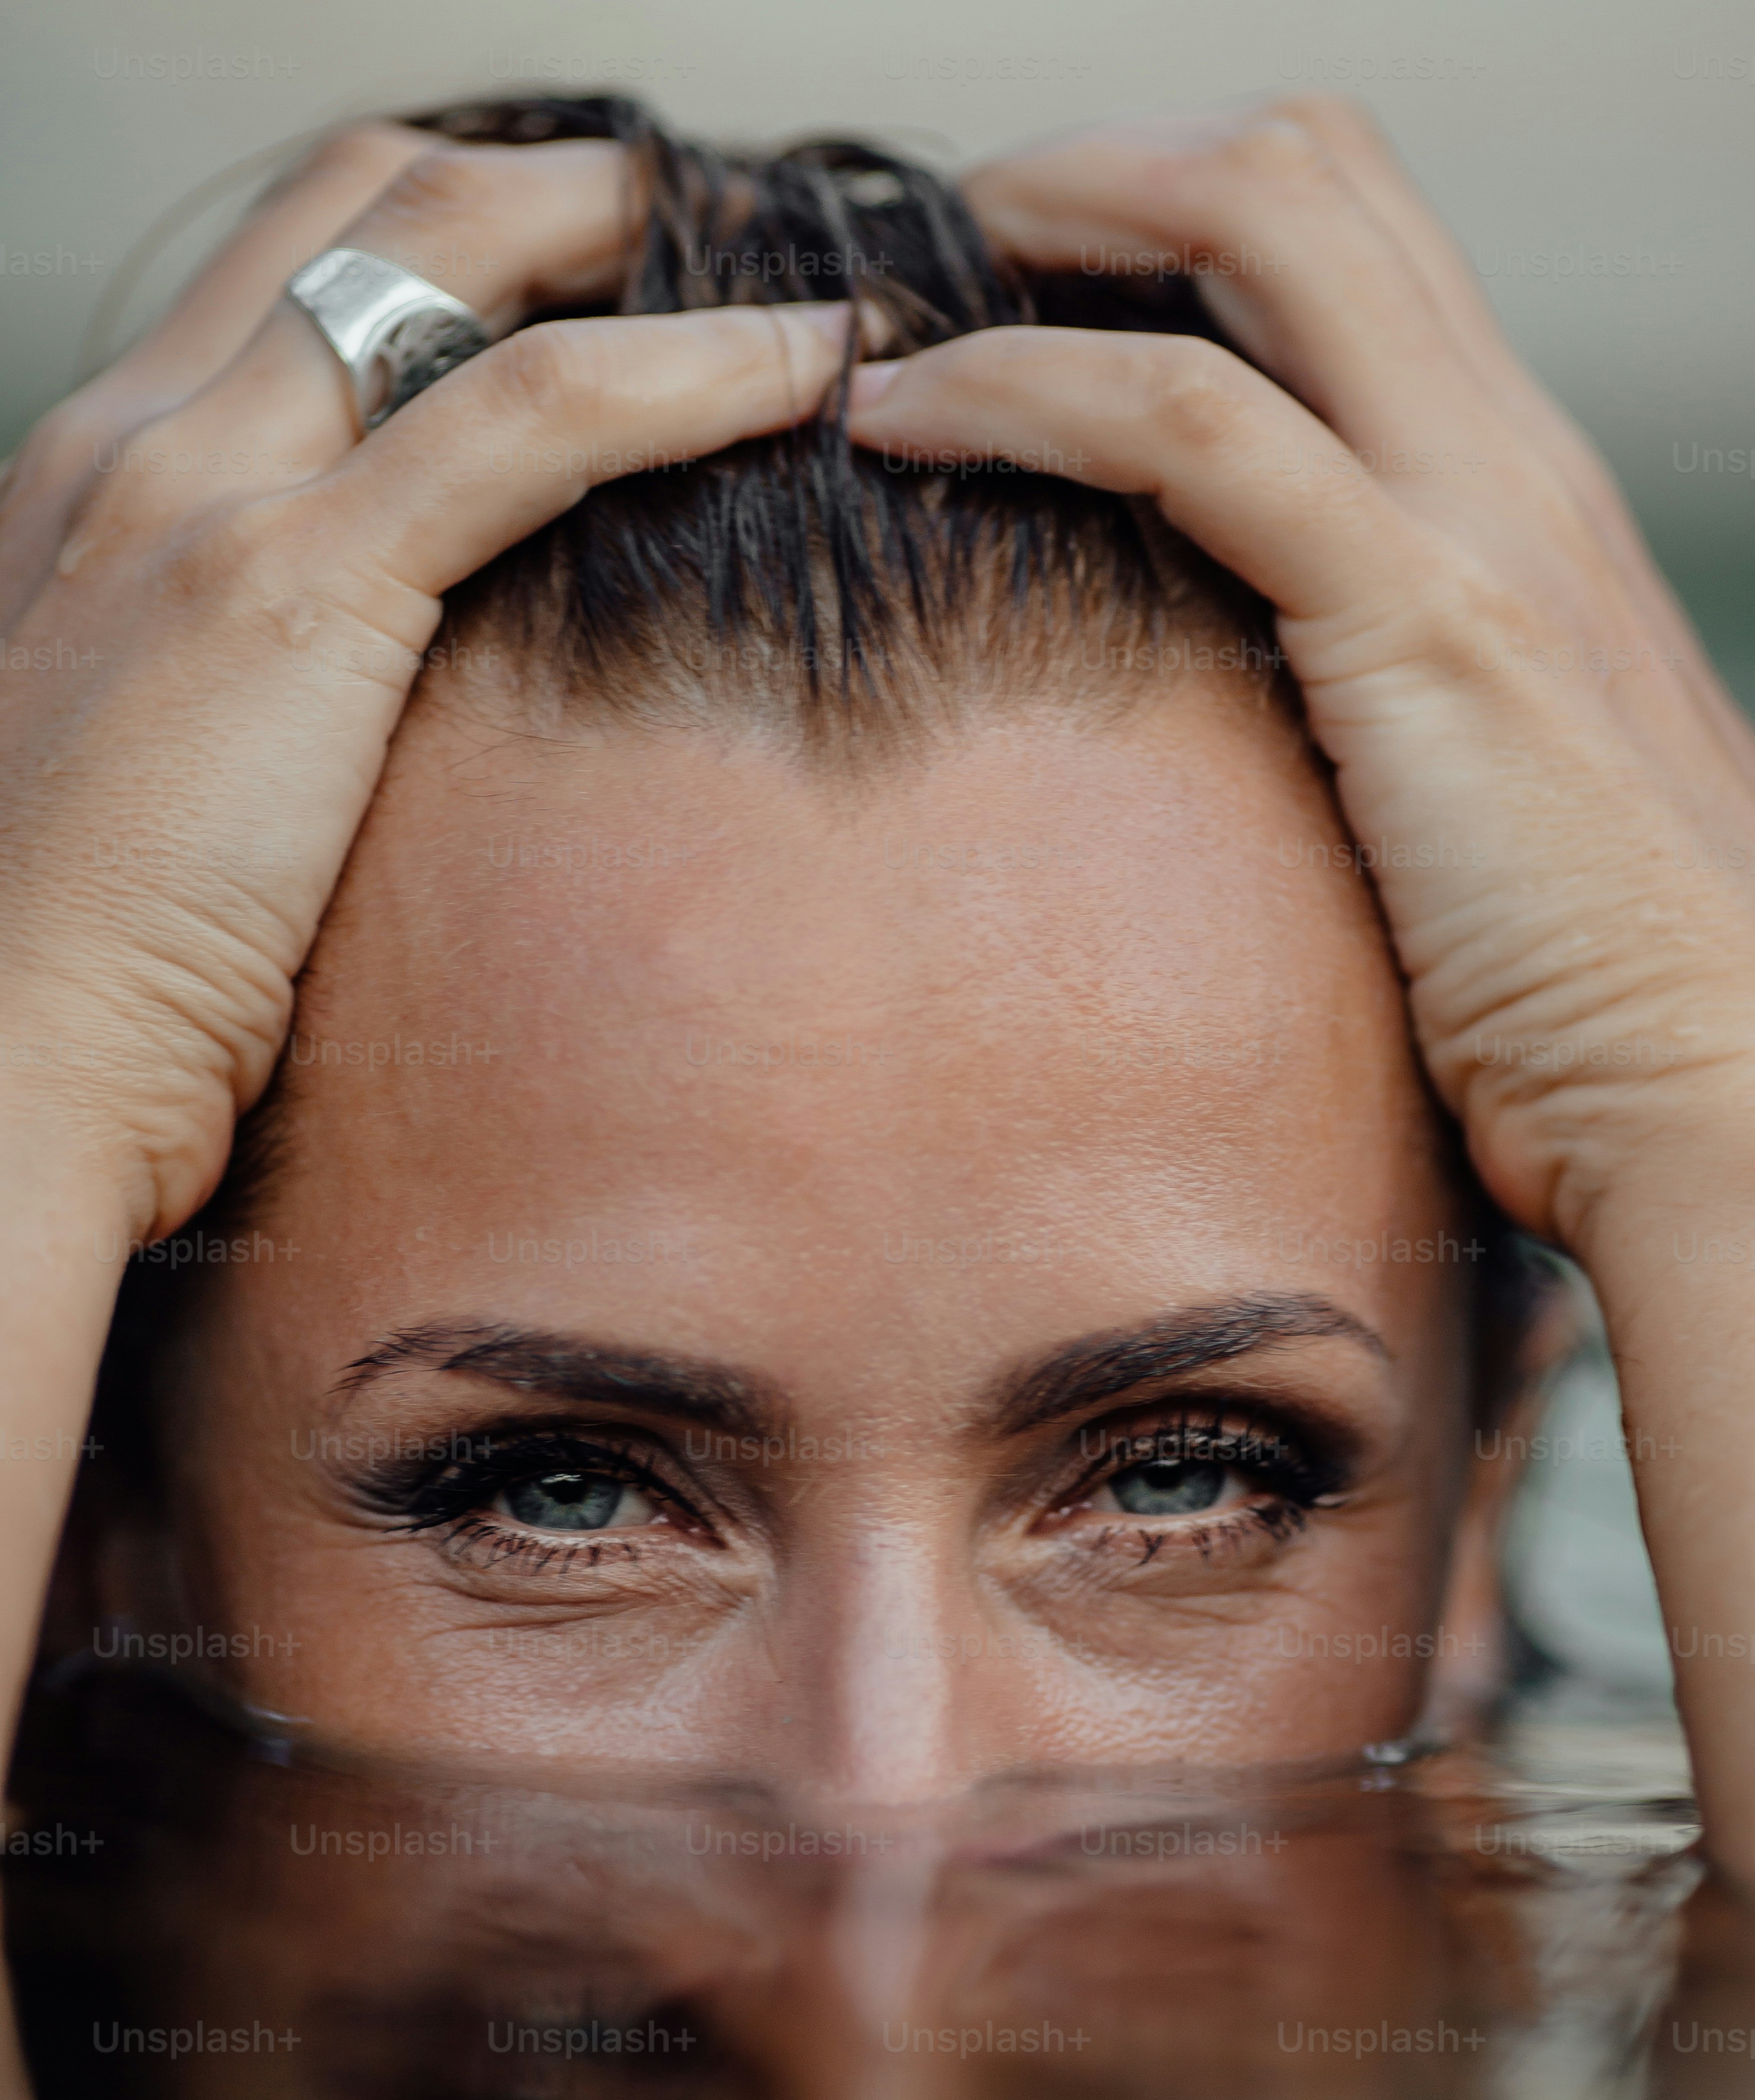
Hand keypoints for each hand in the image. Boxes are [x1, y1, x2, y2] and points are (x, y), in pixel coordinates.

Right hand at [0, 125, 849, 1240]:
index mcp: (99, 480)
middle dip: (541, 195)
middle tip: (687, 236)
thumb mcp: (157, 765)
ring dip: (624, 244)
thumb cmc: (84, 961)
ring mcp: (200, 498)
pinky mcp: (290, 590)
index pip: (287, 270)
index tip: (580, 281)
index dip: (446, 235)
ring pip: (448, 260)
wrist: (0, 1067)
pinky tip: (794, 372)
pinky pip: (532, 417)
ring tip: (777, 298)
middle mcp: (136, 444)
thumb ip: (249, 684)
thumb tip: (379, 712)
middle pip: (363, 210)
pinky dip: (684, 373)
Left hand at [849, 100, 1754, 1251]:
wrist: (1720, 1103)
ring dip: (1050, 235)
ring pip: (1258, 222)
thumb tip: (1242, 726)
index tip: (1020, 298)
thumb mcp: (1482, 800)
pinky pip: (1191, 424)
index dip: (1171, 219)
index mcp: (1521, 496)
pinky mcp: (1423, 622)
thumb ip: (1387, 711)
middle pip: (1303, 172)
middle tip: (949, 266)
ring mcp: (1480, 522)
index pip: (1350, 248)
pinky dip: (1023, 391)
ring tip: (897, 331)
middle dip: (1097, 175)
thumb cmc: (1590, 1000)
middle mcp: (1514, 463)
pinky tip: (905, 426)